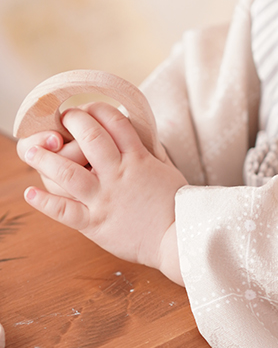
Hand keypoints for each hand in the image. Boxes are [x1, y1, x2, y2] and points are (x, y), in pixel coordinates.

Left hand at [21, 103, 186, 283]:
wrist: (179, 238)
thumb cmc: (179, 206)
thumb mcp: (169, 171)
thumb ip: (153, 155)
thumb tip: (144, 139)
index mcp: (139, 159)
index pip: (116, 122)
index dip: (99, 110)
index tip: (88, 108)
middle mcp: (118, 175)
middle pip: (90, 138)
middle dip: (73, 123)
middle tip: (63, 119)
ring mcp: (105, 198)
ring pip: (68, 173)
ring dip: (46, 159)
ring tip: (31, 151)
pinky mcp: (95, 223)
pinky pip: (64, 211)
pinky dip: (45, 202)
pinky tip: (30, 193)